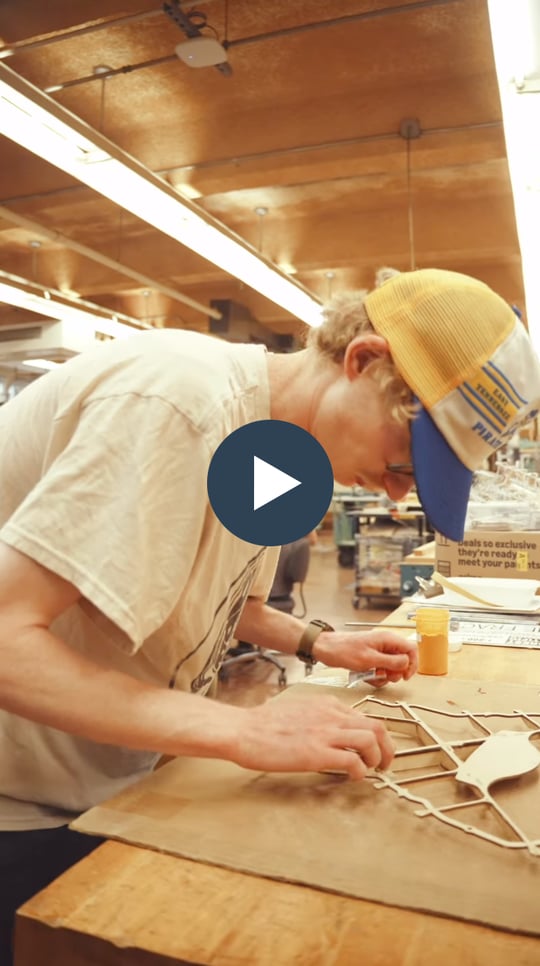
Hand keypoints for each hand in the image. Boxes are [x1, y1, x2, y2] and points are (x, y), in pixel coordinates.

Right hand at [236, 695, 393, 779]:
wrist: (244, 730)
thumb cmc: (263, 724)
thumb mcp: (298, 710)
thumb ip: (318, 717)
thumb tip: (329, 732)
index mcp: (326, 704)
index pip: (364, 716)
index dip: (375, 735)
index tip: (374, 748)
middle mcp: (331, 715)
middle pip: (377, 727)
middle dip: (387, 748)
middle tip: (384, 764)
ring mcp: (325, 733)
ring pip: (371, 741)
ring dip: (377, 759)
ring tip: (370, 771)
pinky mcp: (317, 753)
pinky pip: (353, 762)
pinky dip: (360, 772)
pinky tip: (352, 778)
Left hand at [313, 629, 416, 682]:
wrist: (325, 649)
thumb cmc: (343, 650)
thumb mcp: (369, 659)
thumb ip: (391, 662)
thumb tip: (406, 664)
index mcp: (388, 639)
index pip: (411, 649)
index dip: (412, 664)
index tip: (405, 676)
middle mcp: (385, 644)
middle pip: (402, 661)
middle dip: (395, 672)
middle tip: (384, 675)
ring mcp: (378, 651)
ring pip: (391, 668)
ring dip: (384, 676)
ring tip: (372, 675)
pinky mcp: (371, 658)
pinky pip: (381, 670)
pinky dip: (375, 676)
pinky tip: (366, 676)